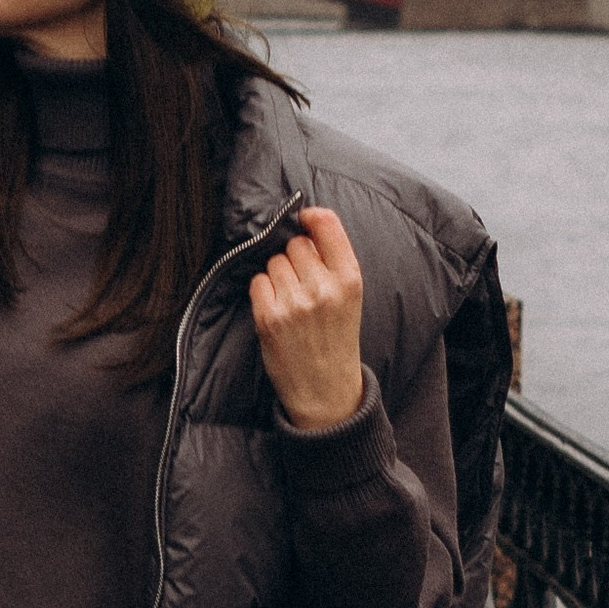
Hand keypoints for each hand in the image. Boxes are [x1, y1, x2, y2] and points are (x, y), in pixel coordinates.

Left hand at [250, 205, 366, 432]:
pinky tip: (277, 309)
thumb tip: (304, 223)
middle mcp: (323, 288)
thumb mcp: (350, 298)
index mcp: (350, 280)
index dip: (310, 217)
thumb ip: (333, 261)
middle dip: (294, 257)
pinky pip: (257, 281)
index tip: (303, 221)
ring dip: (278, 275)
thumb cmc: (337, 339)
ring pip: (274, 262)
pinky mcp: (268, 317)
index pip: (326, 224)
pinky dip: (263, 291)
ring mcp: (294, 303)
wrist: (326, 391)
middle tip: (302, 282)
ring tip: (291, 300)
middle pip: (295, 244)